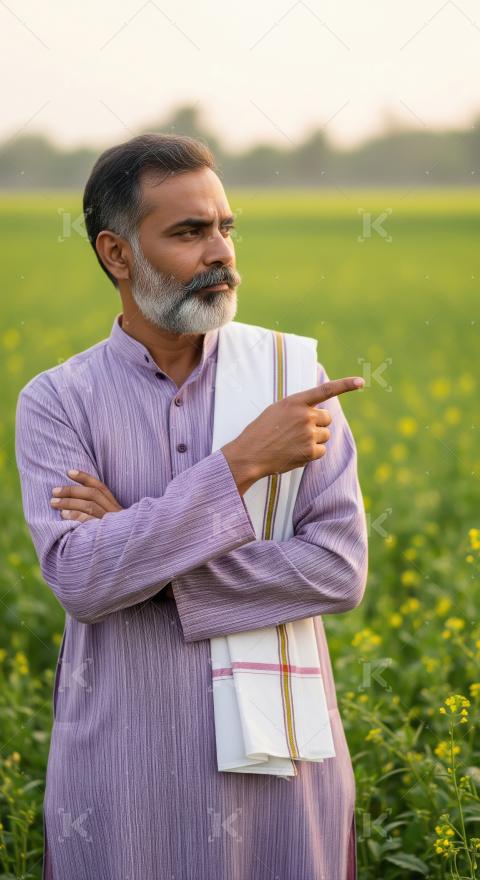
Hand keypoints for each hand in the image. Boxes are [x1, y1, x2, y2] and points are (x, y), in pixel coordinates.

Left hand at [49, 470, 174, 598]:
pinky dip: (77, 517)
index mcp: (117, 508)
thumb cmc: (120, 543)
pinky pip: (91, 523)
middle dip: (71, 491)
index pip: (100, 487)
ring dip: (69, 503)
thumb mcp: (113, 526)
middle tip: (54, 491)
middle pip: (92, 495)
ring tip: (54, 503)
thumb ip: (100, 514)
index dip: (85, 478)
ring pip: (90, 506)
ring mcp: (112, 524)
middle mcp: (116, 513)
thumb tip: (75, 506)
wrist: (138, 561)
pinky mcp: (108, 536)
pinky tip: (64, 516)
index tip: (68, 472)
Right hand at [221, 375, 364, 490]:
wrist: (250, 454)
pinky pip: (322, 450)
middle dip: (318, 424)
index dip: (345, 385)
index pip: (325, 390)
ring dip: (315, 439)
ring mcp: (308, 433)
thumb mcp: (277, 410)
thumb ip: (298, 407)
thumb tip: (318, 413)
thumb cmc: (261, 432)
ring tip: (294, 442)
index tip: (361, 381)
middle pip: (327, 418)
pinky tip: (296, 452)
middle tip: (299, 431)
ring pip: (325, 435)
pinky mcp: (310, 451)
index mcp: (295, 402)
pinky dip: (313, 453)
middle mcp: (304, 415)